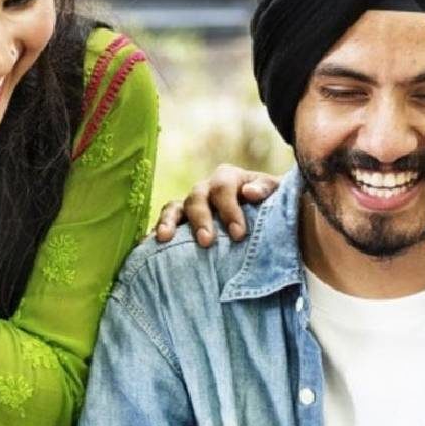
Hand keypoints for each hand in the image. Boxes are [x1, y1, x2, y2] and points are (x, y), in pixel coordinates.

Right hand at [154, 164, 279, 246]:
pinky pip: (165, 224)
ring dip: (168, 222)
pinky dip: (155, 232)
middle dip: (201, 220)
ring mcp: (190, 205)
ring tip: (164, 239)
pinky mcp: (181, 222)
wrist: (265, 213)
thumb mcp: (276, 193)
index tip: (239, 235)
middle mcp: (205, 188)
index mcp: (228, 178)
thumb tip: (249, 193)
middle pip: (196, 198)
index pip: (223, 188)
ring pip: (173, 207)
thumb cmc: (271, 204)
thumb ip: (267, 189)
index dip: (229, 210)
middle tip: (207, 242)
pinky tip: (148, 246)